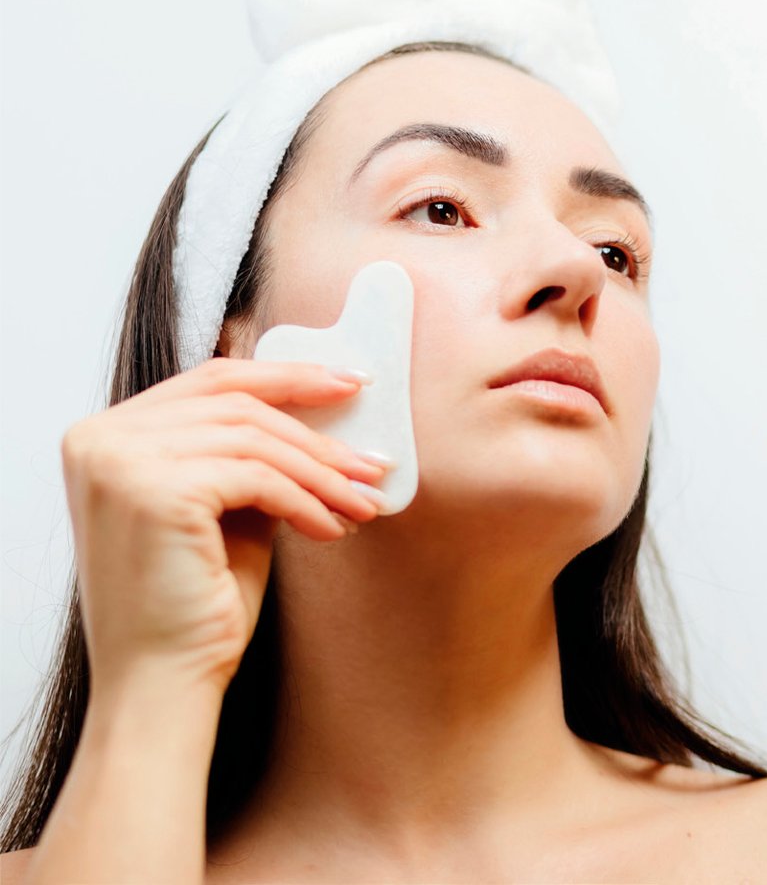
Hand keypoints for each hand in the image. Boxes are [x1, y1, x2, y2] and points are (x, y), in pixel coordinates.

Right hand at [61, 356, 389, 696]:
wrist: (162, 684)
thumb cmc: (193, 605)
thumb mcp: (225, 508)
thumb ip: (251, 456)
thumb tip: (321, 418)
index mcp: (106, 435)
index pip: (212, 381)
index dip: (286, 377)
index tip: (346, 382)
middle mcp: (101, 439)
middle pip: (237, 404)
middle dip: (315, 431)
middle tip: (370, 458)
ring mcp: (120, 461)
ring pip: (254, 440)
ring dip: (320, 473)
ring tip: (361, 501)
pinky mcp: (155, 491)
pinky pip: (257, 478)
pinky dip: (305, 501)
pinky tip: (330, 528)